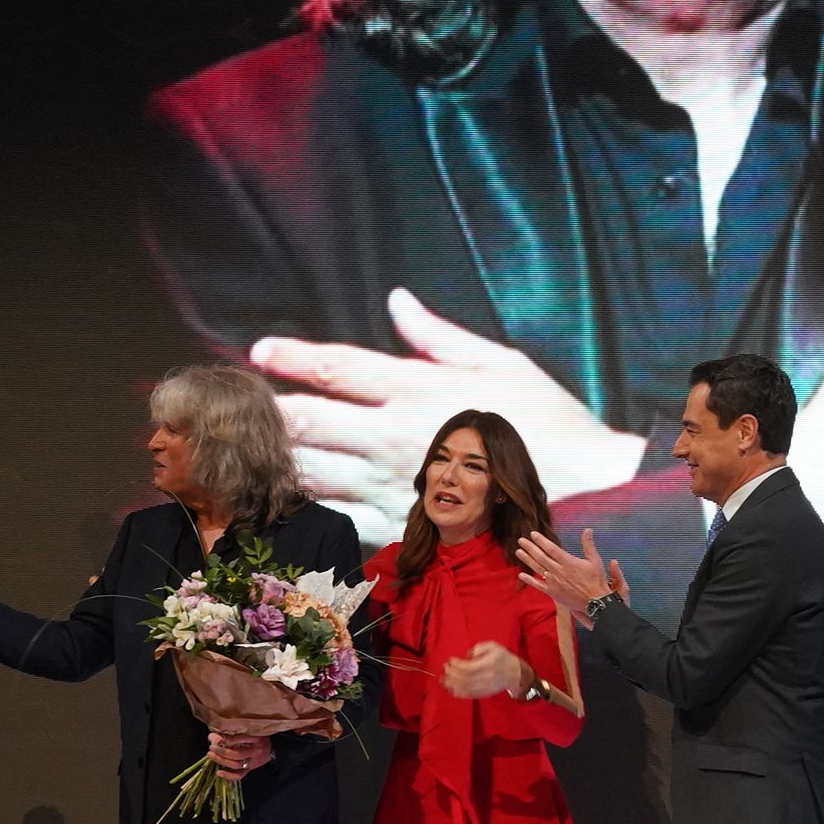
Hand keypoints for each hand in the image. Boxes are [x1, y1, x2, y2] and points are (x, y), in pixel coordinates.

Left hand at [207, 732, 273, 776]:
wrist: (272, 749)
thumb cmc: (259, 738)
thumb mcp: (251, 731)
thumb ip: (236, 733)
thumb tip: (215, 735)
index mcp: (256, 739)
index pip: (240, 740)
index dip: (226, 739)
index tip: (214, 737)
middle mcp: (255, 752)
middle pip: (238, 754)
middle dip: (222, 751)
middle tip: (212, 747)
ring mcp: (253, 763)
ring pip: (236, 765)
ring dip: (222, 761)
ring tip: (211, 755)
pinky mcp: (250, 770)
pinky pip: (240, 775)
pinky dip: (229, 776)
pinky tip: (218, 773)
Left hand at [252, 288, 647, 543]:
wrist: (582, 489)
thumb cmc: (546, 421)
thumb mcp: (497, 360)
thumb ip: (438, 335)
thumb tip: (398, 301)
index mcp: (414, 388)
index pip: (335, 367)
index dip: (291, 357)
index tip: (260, 352)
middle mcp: (392, 436)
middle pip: (306, 421)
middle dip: (267, 410)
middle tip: (240, 404)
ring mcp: (391, 484)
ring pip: (312, 473)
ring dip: (278, 459)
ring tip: (252, 450)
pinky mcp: (402, 522)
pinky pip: (341, 517)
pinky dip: (314, 507)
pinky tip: (294, 501)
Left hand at [440, 641, 530, 697]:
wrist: (515, 674)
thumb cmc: (503, 657)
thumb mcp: (493, 646)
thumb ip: (479, 648)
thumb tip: (467, 656)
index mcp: (489, 664)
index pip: (469, 667)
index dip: (457, 665)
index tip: (450, 660)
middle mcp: (487, 677)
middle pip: (464, 679)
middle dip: (451, 674)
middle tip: (445, 668)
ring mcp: (485, 687)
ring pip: (465, 688)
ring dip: (451, 684)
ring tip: (443, 679)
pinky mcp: (484, 693)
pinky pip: (469, 695)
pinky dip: (458, 693)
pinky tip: (450, 688)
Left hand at [517, 529, 626, 625]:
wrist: (595, 602)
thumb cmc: (596, 581)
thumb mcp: (595, 560)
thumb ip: (588, 545)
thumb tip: (587, 529)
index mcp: (568, 562)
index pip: (551, 548)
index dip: (541, 541)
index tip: (533, 534)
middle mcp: (558, 571)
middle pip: (541, 557)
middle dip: (530, 547)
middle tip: (521, 540)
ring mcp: (554, 582)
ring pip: (537, 568)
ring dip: (527, 559)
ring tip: (518, 552)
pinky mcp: (552, 592)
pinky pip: (538, 585)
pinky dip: (529, 580)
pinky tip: (521, 575)